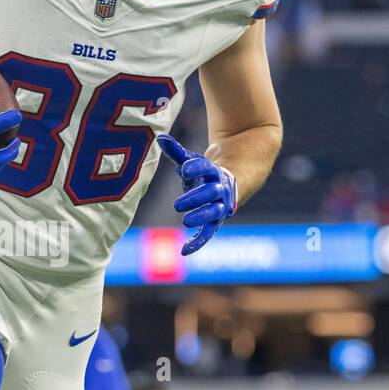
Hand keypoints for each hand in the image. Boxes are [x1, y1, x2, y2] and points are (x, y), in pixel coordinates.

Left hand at [157, 134, 236, 256]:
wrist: (228, 183)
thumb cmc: (203, 172)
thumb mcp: (191, 161)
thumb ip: (176, 152)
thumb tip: (160, 138)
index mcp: (214, 172)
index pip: (207, 168)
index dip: (197, 168)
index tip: (185, 169)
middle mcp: (220, 189)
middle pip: (211, 193)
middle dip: (196, 198)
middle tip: (178, 204)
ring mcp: (220, 206)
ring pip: (214, 212)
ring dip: (201, 217)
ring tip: (185, 221)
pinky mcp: (215, 222)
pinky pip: (208, 233)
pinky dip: (198, 242)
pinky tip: (184, 252)